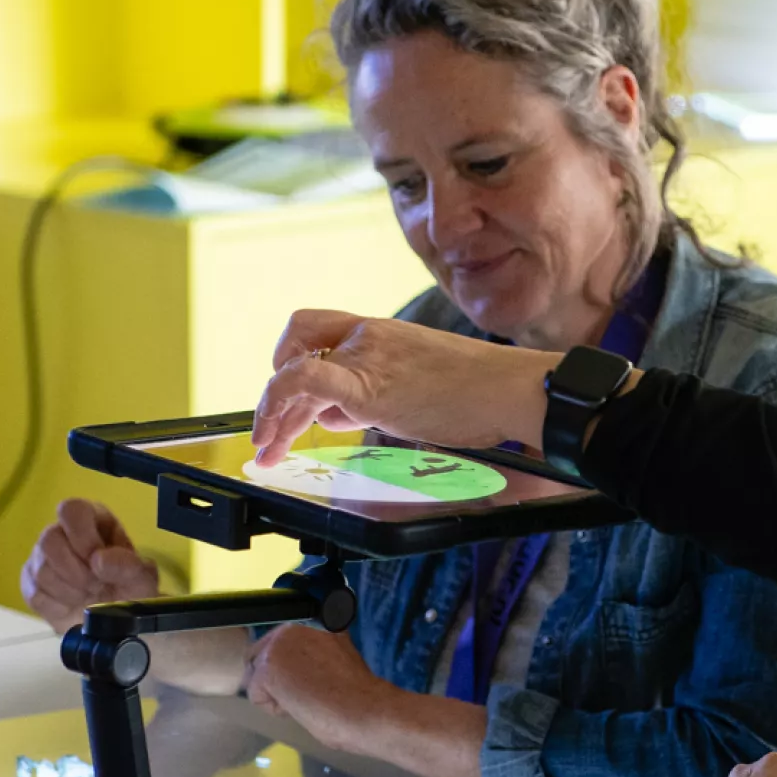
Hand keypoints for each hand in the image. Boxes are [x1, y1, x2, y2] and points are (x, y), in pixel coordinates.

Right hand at [19, 499, 158, 634]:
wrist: (113, 622)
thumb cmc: (128, 591)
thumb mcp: (142, 579)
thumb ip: (128, 566)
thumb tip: (100, 561)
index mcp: (93, 519)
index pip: (72, 510)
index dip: (82, 536)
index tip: (97, 562)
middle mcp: (63, 532)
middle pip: (48, 539)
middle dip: (74, 571)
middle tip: (96, 586)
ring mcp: (42, 557)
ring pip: (40, 569)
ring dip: (69, 590)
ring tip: (89, 595)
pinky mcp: (31, 582)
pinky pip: (34, 593)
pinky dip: (57, 606)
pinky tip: (73, 605)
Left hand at [244, 624, 391, 754]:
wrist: (362, 708)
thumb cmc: (358, 693)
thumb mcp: (341, 652)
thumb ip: (317, 647)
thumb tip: (299, 659)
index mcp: (313, 619)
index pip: (280, 644)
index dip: (291, 669)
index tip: (313, 680)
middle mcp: (293, 624)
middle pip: (261, 657)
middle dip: (278, 680)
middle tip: (311, 692)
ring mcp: (278, 643)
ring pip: (257, 677)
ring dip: (278, 694)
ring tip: (309, 697)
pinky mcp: (267, 667)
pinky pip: (257, 696)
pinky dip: (276, 708)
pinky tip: (302, 704)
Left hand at [250, 310, 554, 464]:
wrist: (509, 389)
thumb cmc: (481, 393)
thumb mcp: (421, 385)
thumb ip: (379, 396)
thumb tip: (343, 415)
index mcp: (384, 332)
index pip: (321, 327)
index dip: (295, 354)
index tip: (294, 393)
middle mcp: (368, 337)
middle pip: (297, 340)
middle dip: (276, 384)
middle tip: (271, 425)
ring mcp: (366, 359)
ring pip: (293, 371)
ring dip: (273, 414)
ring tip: (267, 449)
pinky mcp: (368, 387)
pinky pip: (304, 382)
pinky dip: (278, 406)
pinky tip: (275, 437)